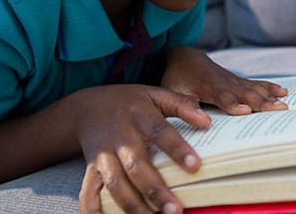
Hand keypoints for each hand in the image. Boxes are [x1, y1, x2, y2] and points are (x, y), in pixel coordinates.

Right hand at [73, 84, 210, 213]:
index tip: (196, 166)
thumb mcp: (156, 94)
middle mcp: (119, 137)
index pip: (160, 132)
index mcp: (138, 115)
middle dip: (155, 190)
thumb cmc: (132, 103)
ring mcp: (102, 155)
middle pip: (136, 166)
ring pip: (115, 184)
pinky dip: (94, 210)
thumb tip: (206, 120)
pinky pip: (88, 193)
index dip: (177, 149)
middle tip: (175, 210)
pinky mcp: (90, 170)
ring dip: (133, 206)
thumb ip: (182, 105)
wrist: (88, 107)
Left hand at [162, 47, 288, 114]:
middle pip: (245, 93)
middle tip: (278, 109)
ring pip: (254, 89)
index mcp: (208, 86)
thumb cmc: (178, 78)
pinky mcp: (240, 81)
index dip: (234, 104)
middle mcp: (225, 82)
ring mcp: (234, 80)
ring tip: (284, 104)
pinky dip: (270, 87)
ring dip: (269, 96)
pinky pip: (257, 84)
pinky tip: (284, 91)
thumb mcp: (174, 92)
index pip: (223, 97)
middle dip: (262, 102)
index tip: (246, 111)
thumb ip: (186, 104)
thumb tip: (200, 120)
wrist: (186, 58)